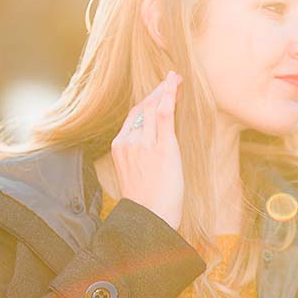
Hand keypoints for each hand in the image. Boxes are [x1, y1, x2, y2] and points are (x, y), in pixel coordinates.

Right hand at [110, 70, 182, 229]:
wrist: (150, 217)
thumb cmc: (147, 202)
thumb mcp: (136, 174)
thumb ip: (140, 155)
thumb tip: (153, 146)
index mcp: (120, 146)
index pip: (133, 116)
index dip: (147, 101)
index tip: (158, 93)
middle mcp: (129, 141)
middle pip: (143, 108)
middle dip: (157, 91)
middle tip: (172, 79)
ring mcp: (144, 143)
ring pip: (154, 107)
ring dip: (166, 90)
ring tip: (177, 79)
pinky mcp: (162, 146)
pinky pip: (164, 114)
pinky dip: (169, 95)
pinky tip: (175, 83)